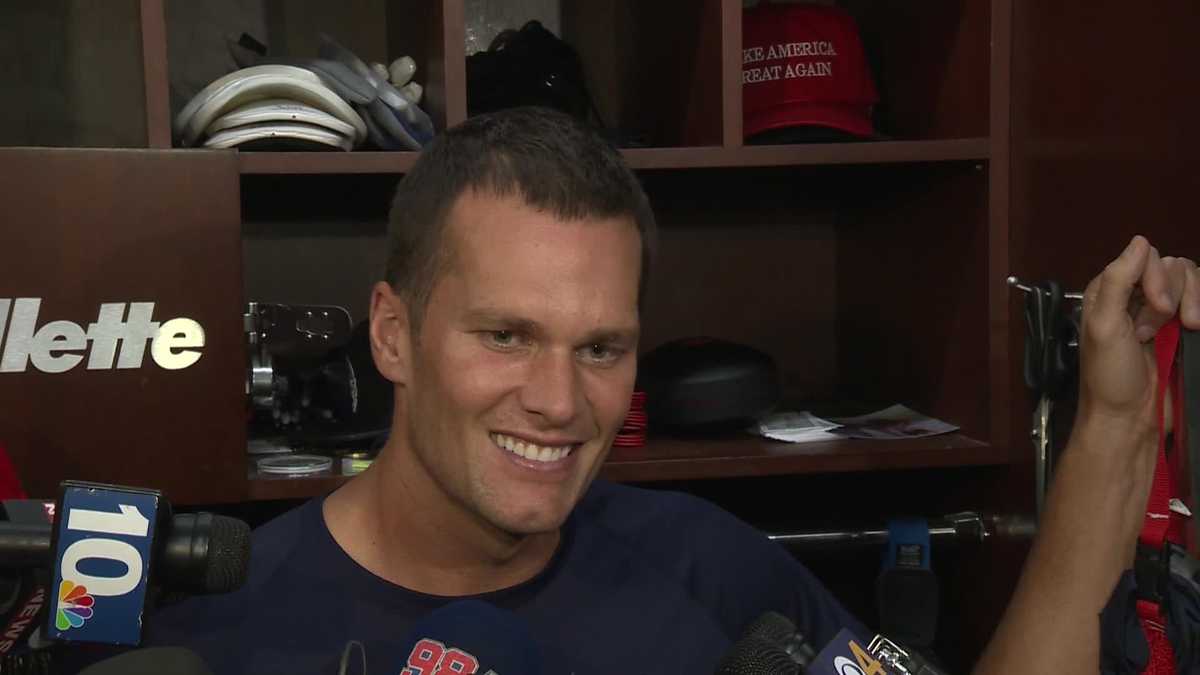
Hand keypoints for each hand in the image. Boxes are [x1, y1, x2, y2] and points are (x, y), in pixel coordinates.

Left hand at [1077, 235, 1199, 434]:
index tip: (1157, 308)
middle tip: (1155, 329)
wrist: (1130, 419)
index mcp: (1110, 292)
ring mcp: (1164, 315)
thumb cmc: (1109, 377)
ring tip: (1179, 332)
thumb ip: (1118, 281)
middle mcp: (1137, 298)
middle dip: (1173, 296)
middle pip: (1175, 267)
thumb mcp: (1104, 326)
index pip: (1146, 257)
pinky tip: (1194, 330)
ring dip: (1190, 305)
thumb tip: (1140, 241)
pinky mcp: (1184, 331)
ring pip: (1193, 283)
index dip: (1157, 278)